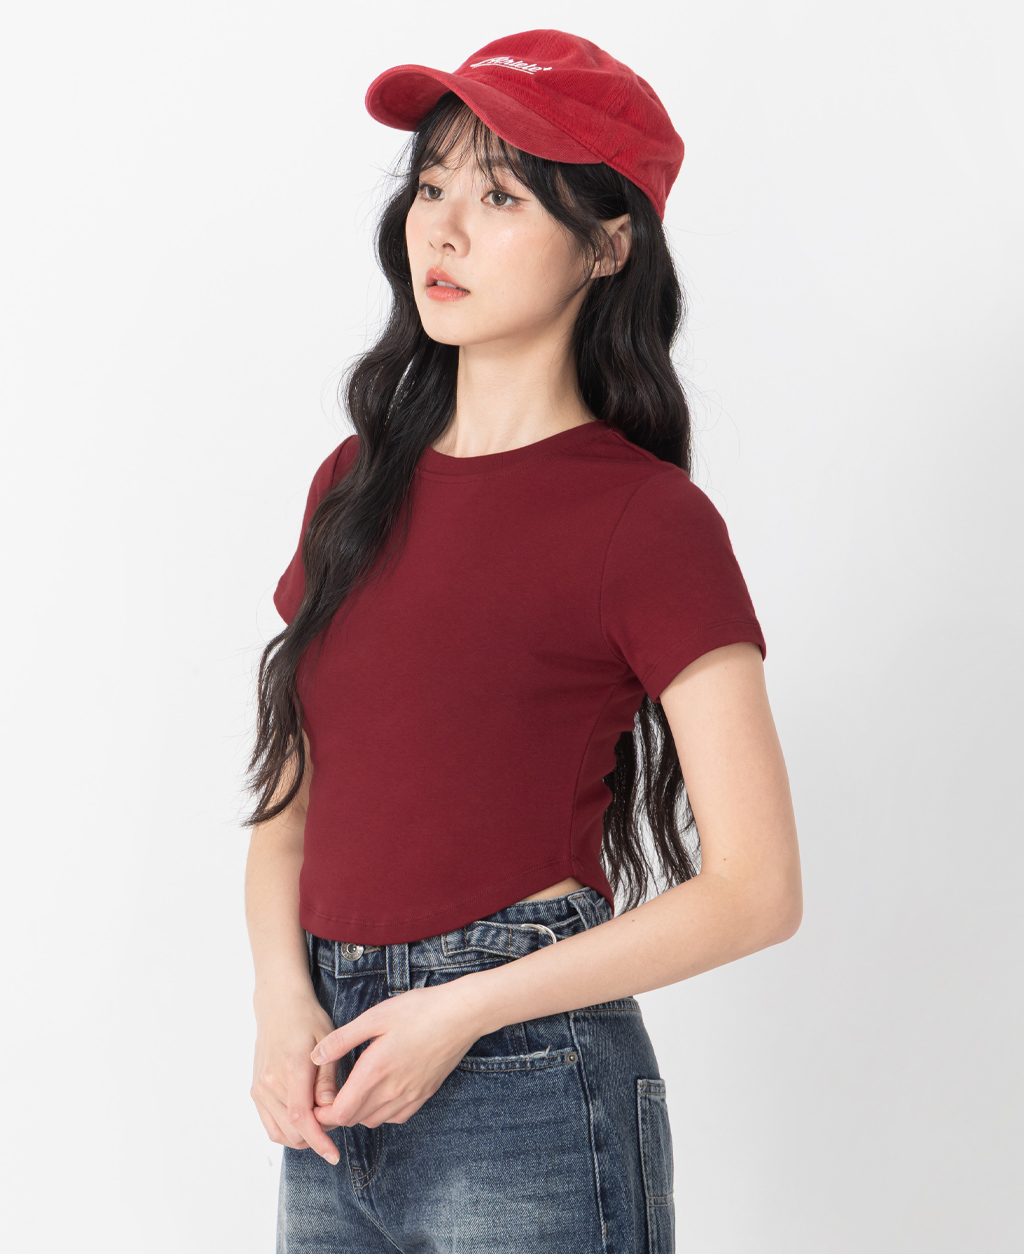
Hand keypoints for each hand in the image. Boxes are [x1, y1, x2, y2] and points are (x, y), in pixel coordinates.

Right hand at [251, 987, 344, 1163]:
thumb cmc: (308, 1020)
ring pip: (281, 1133)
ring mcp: (260, 1088)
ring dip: (303, 1136)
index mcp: (291, 1068)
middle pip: (293, 1130)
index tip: (334, 1155)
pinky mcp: (255, 1091)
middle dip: (317, 1135)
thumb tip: (331, 1112)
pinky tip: (306, 1120)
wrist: (278, 1005)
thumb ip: (328, 1079)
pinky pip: (271, 1125)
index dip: (318, 1140)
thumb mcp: (328, 1041)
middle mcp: (270, 1082)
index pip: (301, 1118)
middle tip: (336, 1118)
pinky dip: (288, 1131)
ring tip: (322, 1118)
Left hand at [310, 978, 484, 1128]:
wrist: (462, 1014)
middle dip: (336, 1113)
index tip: (316, 1098)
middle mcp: (392, 1091)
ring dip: (358, 1112)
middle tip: (329, 1094)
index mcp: (375, 1072)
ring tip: (353, 1090)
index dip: (322, 1112)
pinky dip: (382, 1111)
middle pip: (354, 1120)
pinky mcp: (425, 1094)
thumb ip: (343, 1039)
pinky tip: (381, 1090)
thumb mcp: (376, 1016)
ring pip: (374, 1121)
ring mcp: (411, 1095)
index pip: (340, 1113)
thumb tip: (315, 1056)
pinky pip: (396, 1116)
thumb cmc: (419, 1010)